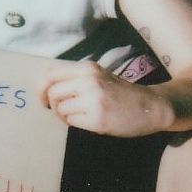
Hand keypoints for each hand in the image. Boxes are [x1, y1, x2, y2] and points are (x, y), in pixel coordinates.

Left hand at [41, 60, 172, 137]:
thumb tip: (45, 89)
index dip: (41, 88)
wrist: (149, 107)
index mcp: (88, 68)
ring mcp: (93, 100)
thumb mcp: (98, 76)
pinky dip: (74, 123)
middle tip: (62, 111)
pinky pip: (71, 121)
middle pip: (52, 93)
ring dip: (63, 115)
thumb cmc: (119, 93)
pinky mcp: (97, 119)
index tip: (43, 99)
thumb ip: (75, 78)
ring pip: (60, 108)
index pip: (50, 74)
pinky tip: (87, 122)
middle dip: (52, 105)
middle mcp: (89, 81)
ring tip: (78, 116)